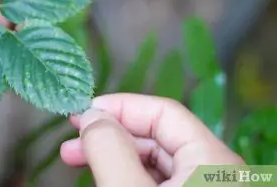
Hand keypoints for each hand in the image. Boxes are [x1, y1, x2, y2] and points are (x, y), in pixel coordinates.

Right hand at [60, 93, 244, 186]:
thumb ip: (111, 152)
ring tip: (74, 159)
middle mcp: (213, 172)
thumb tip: (90, 116)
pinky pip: (155, 180)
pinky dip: (125, 174)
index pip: (164, 112)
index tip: (82, 111)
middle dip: (108, 134)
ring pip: (152, 161)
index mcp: (213, 162)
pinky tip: (103, 174)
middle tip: (71, 139)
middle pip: (156, 136)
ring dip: (111, 155)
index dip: (120, 106)